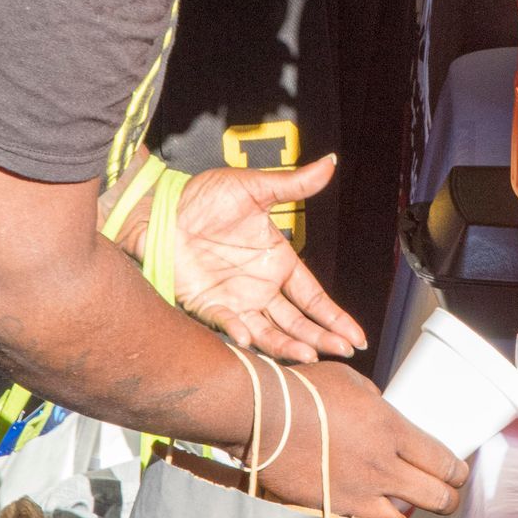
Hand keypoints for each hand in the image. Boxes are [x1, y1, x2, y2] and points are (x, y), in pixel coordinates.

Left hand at [163, 156, 367, 361]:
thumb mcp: (254, 188)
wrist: (161, 208)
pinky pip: (228, 324)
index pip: (314, 297)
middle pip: (299, 321)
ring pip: (270, 331)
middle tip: (343, 351)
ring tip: (310, 355)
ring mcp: (236, 300)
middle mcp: (261, 287)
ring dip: (290, 345)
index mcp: (278, 262)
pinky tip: (252, 340)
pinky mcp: (208, 306)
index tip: (356, 336)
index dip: (335, 317)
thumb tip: (330, 163)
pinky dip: (240, 333)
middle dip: (322, 337)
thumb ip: (293, 184)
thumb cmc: (205, 196)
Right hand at [256, 360, 465, 517]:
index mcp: (391, 430)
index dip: (458, 473)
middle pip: (436, 497)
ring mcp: (356, 492)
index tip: (458, 474)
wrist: (261, 415)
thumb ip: (377, 402)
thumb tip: (384, 413)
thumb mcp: (351, 382)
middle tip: (446, 496)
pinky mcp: (331, 507)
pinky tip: (368, 507)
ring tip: (407, 505)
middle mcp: (381, 466)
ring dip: (410, 513)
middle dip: (448, 499)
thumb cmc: (303, 390)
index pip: (443, 462)